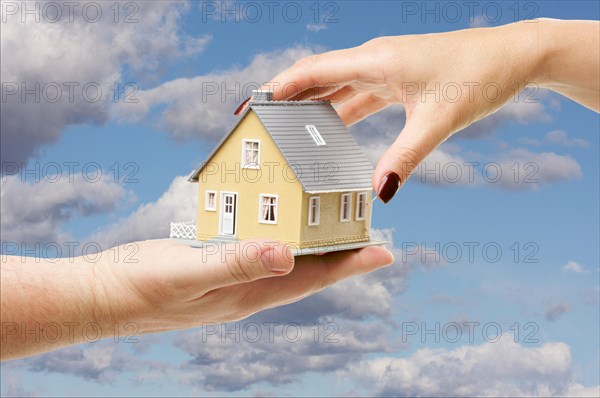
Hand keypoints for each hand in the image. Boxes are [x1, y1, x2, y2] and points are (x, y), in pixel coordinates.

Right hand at [1, 239, 392, 359]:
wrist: (101, 297)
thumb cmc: (141, 288)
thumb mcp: (188, 273)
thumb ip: (236, 263)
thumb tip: (288, 254)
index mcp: (249, 293)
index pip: (312, 279)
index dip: (349, 265)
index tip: (384, 252)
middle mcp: (247, 289)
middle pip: (306, 272)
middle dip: (339, 255)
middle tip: (366, 234)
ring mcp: (230, 279)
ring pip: (284, 261)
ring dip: (310, 245)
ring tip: (331, 226)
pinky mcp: (213, 265)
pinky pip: (256, 250)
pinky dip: (274, 236)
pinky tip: (273, 222)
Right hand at [267, 19, 598, 202]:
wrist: (512, 56)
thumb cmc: (479, 77)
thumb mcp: (440, 121)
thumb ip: (406, 157)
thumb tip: (380, 194)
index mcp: (376, 61)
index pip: (311, 72)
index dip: (277, 88)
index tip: (250, 105)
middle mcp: (373, 60)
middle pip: (315, 77)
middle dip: (284, 98)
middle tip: (257, 124)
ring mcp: (383, 67)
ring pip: (334, 86)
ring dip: (309, 106)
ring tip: (283, 131)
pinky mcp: (395, 77)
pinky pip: (355, 94)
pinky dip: (337, 111)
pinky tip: (328, 130)